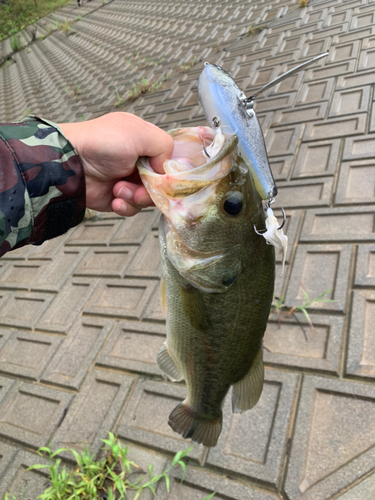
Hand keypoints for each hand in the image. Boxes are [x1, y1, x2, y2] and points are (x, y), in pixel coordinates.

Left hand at [59, 112, 173, 215]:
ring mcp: (128, 179)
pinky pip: (133, 208)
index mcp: (144, 140)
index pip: (168, 159)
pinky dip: (125, 206)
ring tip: (119, 190)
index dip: (169, 171)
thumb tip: (165, 169)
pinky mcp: (117, 197)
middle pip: (161, 182)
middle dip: (151, 189)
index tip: (163, 178)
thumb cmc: (101, 143)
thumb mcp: (139, 133)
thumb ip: (164, 145)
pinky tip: (115, 199)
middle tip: (139, 188)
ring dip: (137, 197)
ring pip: (149, 198)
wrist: (70, 164)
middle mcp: (138, 160)